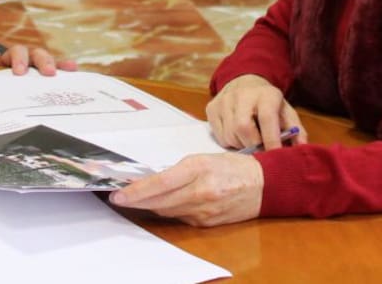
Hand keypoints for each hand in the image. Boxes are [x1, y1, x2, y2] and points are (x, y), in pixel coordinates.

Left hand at [0, 45, 78, 75]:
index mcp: (8, 57)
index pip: (16, 52)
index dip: (19, 59)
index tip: (19, 72)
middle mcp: (24, 59)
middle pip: (36, 53)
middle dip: (43, 61)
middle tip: (48, 72)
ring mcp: (34, 69)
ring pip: (47, 61)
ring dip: (57, 64)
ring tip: (69, 69)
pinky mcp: (39, 80)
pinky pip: (54, 73)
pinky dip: (63, 70)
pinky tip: (74, 71)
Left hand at [109, 152, 264, 225]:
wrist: (263, 185)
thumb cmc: (232, 166)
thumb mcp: (203, 158)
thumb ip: (179, 170)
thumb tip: (153, 180)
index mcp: (198, 169)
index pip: (160, 183)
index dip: (136, 191)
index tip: (119, 193)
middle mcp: (200, 192)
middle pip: (159, 201)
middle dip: (136, 201)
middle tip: (118, 198)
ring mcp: (204, 211)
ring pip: (167, 211)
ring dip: (150, 206)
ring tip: (135, 199)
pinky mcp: (207, 223)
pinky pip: (180, 218)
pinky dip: (168, 210)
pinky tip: (161, 204)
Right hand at [207, 74, 307, 151]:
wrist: (244, 82)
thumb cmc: (268, 103)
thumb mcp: (286, 112)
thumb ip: (296, 131)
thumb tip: (302, 150)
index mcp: (266, 95)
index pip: (267, 119)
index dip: (271, 140)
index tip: (276, 157)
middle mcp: (242, 95)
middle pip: (243, 128)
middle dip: (253, 146)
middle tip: (261, 151)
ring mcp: (224, 100)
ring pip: (230, 135)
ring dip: (242, 145)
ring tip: (250, 140)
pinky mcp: (211, 108)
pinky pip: (220, 136)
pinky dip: (230, 142)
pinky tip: (238, 134)